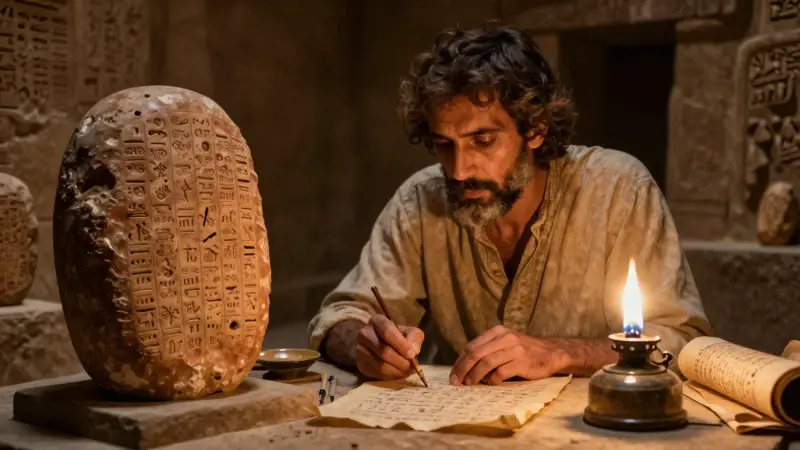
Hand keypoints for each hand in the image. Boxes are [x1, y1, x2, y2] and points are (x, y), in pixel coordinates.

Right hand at [355, 314, 424, 380]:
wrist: (379, 343)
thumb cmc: (397, 336)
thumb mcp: (409, 332)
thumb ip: (414, 338)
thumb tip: (414, 350)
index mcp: (377, 321)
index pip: (387, 331)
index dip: (401, 344)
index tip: (412, 354)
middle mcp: (365, 333)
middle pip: (383, 350)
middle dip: (401, 361)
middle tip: (412, 367)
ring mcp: (360, 350)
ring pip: (380, 365)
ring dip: (397, 371)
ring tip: (407, 371)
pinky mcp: (360, 364)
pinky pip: (377, 374)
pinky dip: (391, 376)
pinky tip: (398, 373)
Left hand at [449, 325, 568, 385]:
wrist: (551, 353)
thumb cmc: (524, 351)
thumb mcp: (505, 343)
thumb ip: (488, 350)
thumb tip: (465, 367)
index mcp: (497, 331)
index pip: (472, 346)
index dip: (460, 361)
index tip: (453, 374)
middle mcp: (504, 337)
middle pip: (475, 354)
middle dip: (462, 369)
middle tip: (456, 382)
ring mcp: (514, 349)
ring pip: (486, 362)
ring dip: (474, 376)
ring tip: (470, 384)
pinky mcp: (522, 362)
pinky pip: (501, 372)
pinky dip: (492, 379)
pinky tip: (492, 383)